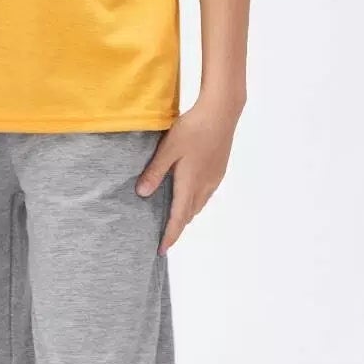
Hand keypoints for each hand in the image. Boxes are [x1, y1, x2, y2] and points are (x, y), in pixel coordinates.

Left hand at [135, 95, 242, 253]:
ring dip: (186, 214)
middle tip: (163, 235)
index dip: (170, 236)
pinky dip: (194, 202)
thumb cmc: (193, 128)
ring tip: (173, 218)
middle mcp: (204, 186)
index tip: (161, 250)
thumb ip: (155, 172)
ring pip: (198, 205)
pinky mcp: (219, 170)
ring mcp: (214, 178)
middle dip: (177, 227)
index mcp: (190, 184)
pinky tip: (188, 194)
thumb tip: (142, 194)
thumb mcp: (168, 149)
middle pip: (189, 215)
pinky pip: (205, 194)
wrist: (222, 113)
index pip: (178, 218)